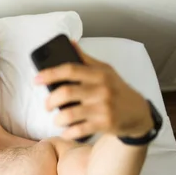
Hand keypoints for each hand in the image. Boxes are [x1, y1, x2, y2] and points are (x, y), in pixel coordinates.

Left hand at [35, 42, 153, 140]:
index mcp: (98, 74)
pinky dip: (68, 132)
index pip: (70, 70)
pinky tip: (66, 131)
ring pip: (69, 114)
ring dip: (58, 119)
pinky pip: (79, 130)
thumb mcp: (105, 71)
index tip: (36, 79)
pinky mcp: (105, 124)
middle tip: (47, 106)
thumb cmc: (116, 89)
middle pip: (65, 93)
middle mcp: (101, 89)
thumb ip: (85, 59)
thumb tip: (69, 43)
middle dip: (50, 101)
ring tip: (58, 119)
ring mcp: (103, 108)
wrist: (139, 112)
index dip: (50, 74)